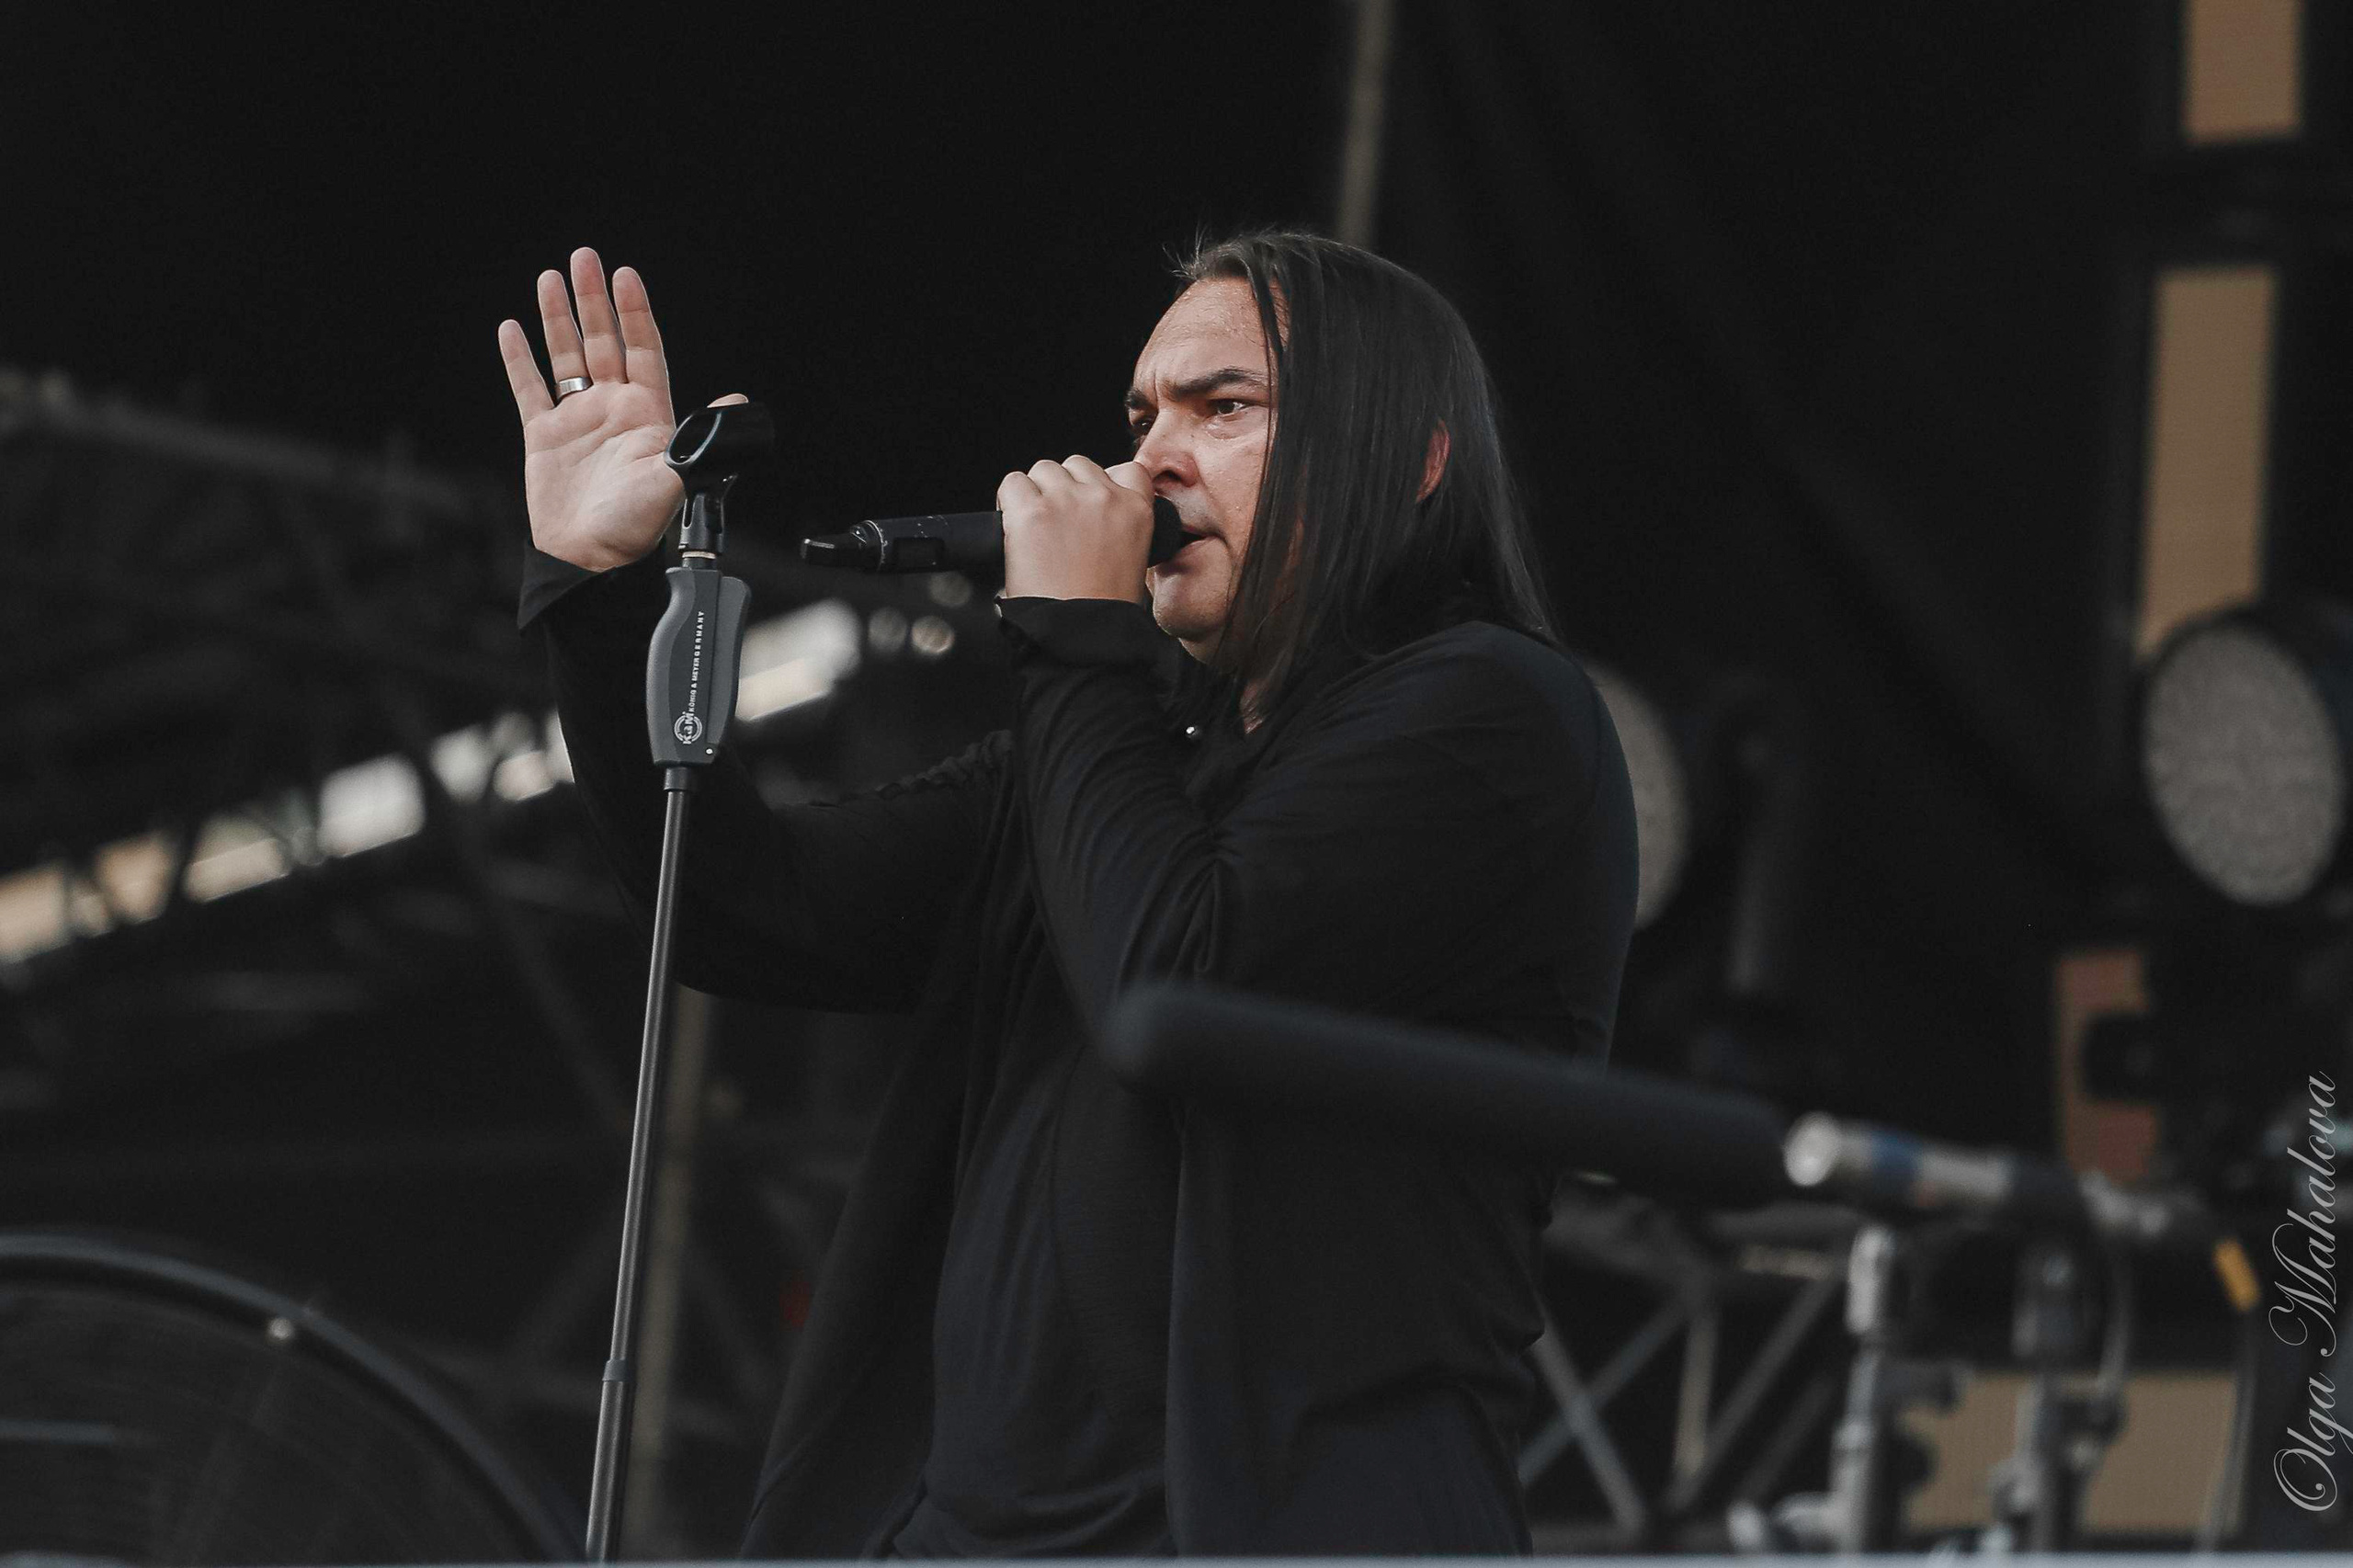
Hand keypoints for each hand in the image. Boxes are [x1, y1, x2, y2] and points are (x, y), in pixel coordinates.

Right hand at [496, 248, 743, 571]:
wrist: (590, 559)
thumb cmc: (636, 525)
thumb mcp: (678, 477)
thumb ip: (704, 437)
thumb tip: (740, 406)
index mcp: (648, 414)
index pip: (643, 350)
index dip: (635, 313)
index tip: (626, 276)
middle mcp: (614, 410)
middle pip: (604, 341)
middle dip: (594, 300)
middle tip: (585, 257)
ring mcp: (579, 421)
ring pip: (567, 356)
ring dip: (558, 318)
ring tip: (550, 277)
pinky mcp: (545, 437)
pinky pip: (530, 389)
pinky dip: (519, 360)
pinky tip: (512, 328)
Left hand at [998, 455, 1154, 602]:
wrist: (1080, 634)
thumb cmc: (1102, 607)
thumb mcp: (1132, 556)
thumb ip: (1118, 521)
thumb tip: (1091, 505)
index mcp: (1136, 509)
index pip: (1127, 468)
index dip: (1102, 482)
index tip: (1090, 500)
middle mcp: (1103, 497)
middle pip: (1076, 466)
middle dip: (1065, 489)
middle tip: (1058, 524)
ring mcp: (1066, 501)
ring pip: (1044, 470)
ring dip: (1037, 493)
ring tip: (1036, 528)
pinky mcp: (1031, 512)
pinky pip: (1013, 483)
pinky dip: (1009, 500)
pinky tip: (1014, 526)